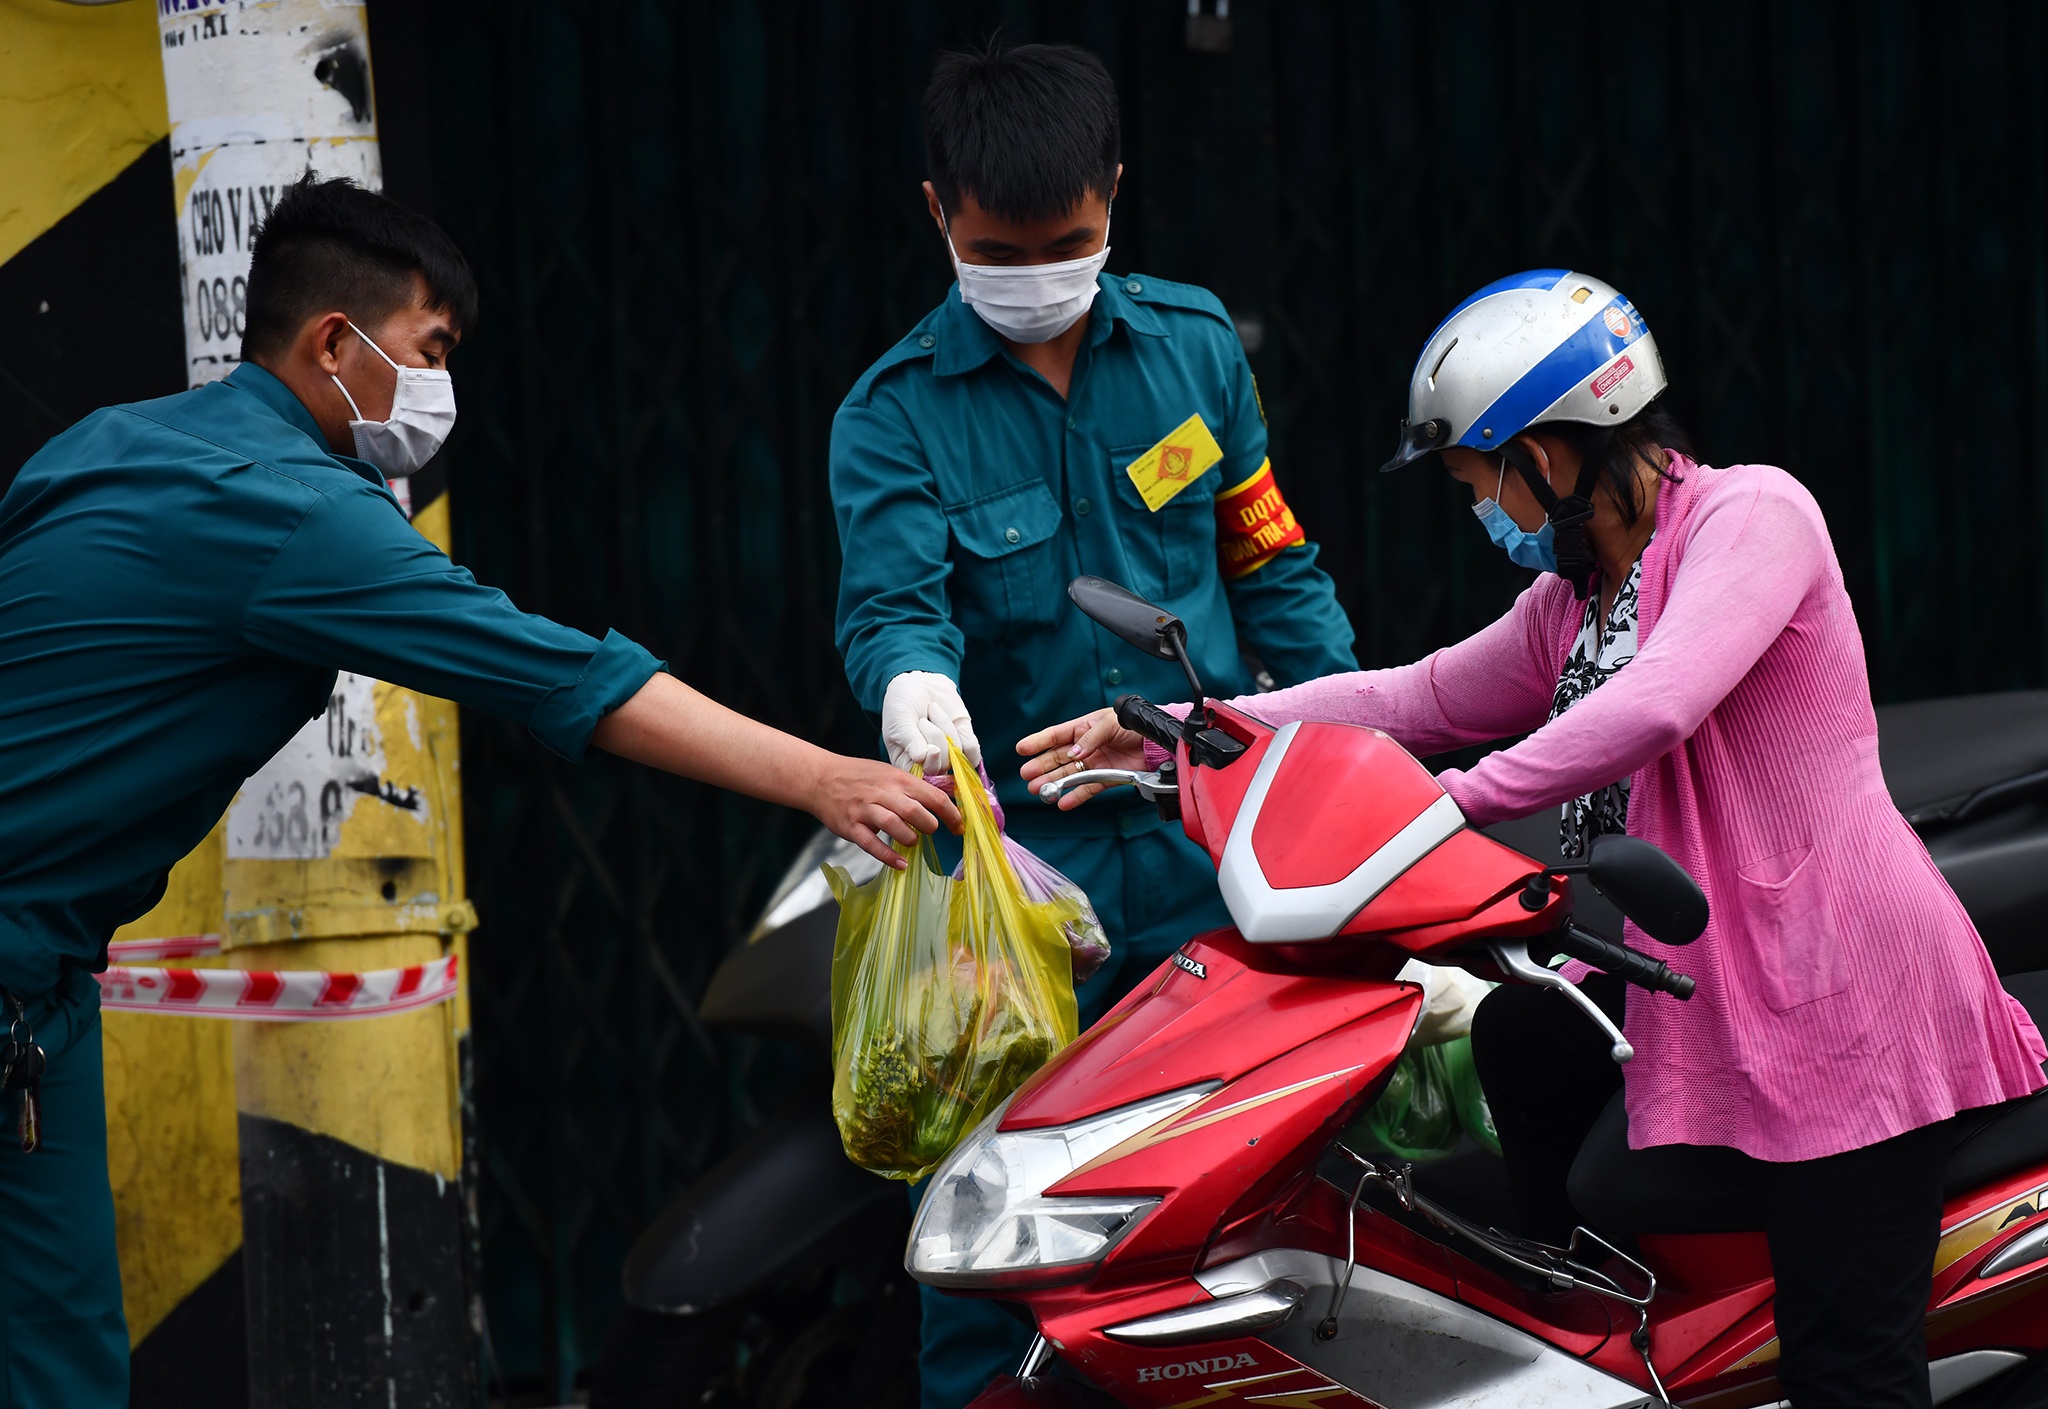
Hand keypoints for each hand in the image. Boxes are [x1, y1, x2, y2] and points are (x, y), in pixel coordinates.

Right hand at [808, 755, 963, 868]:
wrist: (821, 778)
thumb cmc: (859, 777)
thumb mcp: (888, 773)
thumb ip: (911, 787)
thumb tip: (942, 802)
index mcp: (897, 779)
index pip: (933, 797)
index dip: (951, 814)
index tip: (959, 827)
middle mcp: (882, 793)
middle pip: (915, 811)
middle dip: (930, 826)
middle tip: (932, 832)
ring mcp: (865, 810)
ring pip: (894, 825)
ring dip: (910, 838)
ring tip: (913, 842)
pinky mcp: (850, 826)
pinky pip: (871, 844)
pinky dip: (888, 856)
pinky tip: (901, 864)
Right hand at [881, 672, 981, 773]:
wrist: (919, 684)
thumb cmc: (902, 705)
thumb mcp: (900, 722)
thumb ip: (911, 741)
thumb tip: (923, 757)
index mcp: (908, 765)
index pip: (923, 779)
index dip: (928, 762)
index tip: (923, 737)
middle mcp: (929, 766)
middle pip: (942, 765)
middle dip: (934, 735)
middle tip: (922, 720)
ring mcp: (948, 756)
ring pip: (957, 754)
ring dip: (945, 727)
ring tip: (932, 712)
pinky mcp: (964, 744)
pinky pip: (972, 751)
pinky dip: (964, 733)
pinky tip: (954, 722)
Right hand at [1016, 708, 1147, 809]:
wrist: (1157, 741)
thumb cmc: (1134, 725)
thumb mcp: (1110, 723)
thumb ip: (1091, 738)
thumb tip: (1074, 753)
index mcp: (1084, 727)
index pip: (1056, 735)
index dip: (1038, 742)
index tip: (1021, 749)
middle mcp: (1086, 746)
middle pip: (1058, 757)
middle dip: (1041, 766)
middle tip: (1026, 775)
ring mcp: (1095, 762)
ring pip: (1069, 774)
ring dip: (1053, 782)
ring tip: (1038, 790)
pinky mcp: (1106, 777)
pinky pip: (1087, 788)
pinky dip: (1075, 796)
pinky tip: (1062, 803)